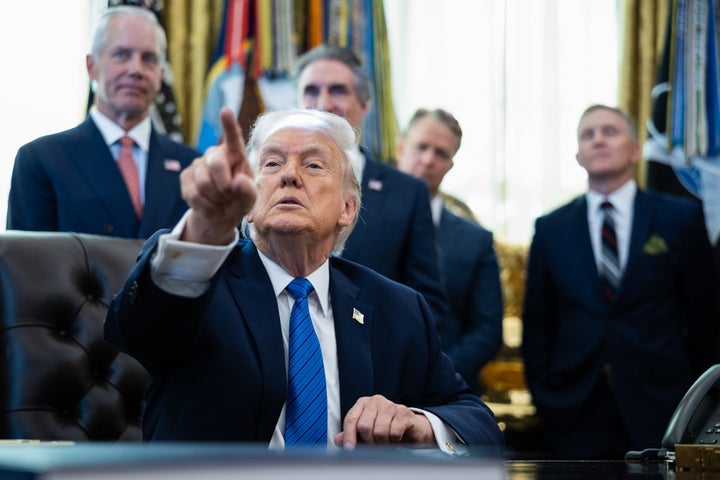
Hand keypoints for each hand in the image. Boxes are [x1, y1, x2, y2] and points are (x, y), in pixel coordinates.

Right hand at [180, 108, 255, 244]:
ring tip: (219, 199)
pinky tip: (209, 204)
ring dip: (215, 199)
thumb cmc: (238, 201)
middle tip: (229, 195)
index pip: (233, 138)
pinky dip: (204, 206)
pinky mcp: (185, 176)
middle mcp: (216, 154)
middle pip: (216, 163)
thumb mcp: (250, 199)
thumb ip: (248, 190)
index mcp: (236, 155)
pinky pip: (193, 194)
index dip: (229, 125)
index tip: (226, 111)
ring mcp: (198, 164)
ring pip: (203, 182)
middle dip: (224, 185)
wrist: (219, 216)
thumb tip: (237, 181)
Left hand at [334, 394, 434, 449]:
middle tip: (374, 446)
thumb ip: (351, 434)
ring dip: (383, 442)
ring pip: (379, 431)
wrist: (412, 429)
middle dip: (368, 441)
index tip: (349, 449)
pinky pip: (394, 431)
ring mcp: (391, 405)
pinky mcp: (404, 412)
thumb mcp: (367, 433)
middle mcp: (376, 400)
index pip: (351, 419)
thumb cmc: (387, 428)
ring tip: (386, 442)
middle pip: (364, 426)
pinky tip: (396, 437)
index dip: (348, 436)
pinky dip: (394, 439)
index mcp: (363, 403)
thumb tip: (338, 439)